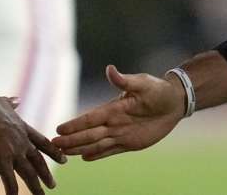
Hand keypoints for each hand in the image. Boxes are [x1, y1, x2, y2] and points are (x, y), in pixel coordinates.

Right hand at [0, 96, 65, 194]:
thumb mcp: (3, 101)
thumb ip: (11, 103)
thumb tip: (17, 101)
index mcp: (23, 129)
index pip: (43, 143)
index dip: (54, 152)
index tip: (63, 159)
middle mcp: (22, 142)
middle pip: (38, 161)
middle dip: (46, 174)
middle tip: (53, 185)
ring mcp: (14, 152)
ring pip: (29, 173)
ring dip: (36, 186)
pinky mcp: (2, 160)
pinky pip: (9, 180)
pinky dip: (12, 191)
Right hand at [52, 64, 185, 160]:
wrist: (173, 101)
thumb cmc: (158, 89)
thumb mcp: (142, 83)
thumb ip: (124, 80)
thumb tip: (109, 69)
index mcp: (114, 108)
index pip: (90, 118)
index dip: (75, 125)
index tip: (59, 129)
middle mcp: (113, 122)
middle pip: (88, 134)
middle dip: (71, 140)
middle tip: (53, 145)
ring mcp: (120, 133)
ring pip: (96, 143)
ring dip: (79, 148)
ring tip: (63, 154)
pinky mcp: (130, 143)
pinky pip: (110, 150)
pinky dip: (97, 155)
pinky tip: (85, 158)